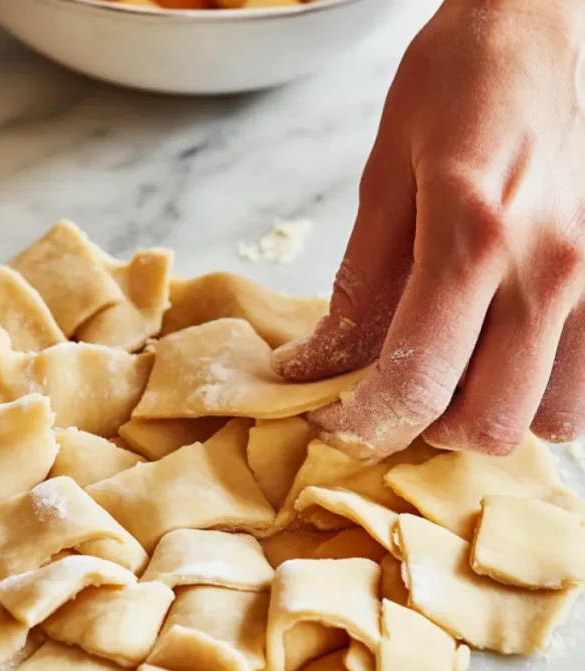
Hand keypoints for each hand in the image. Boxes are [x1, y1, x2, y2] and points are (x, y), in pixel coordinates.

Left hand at [273, 0, 584, 457]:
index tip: (334, 428)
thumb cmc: (461, 83)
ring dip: (494, 411)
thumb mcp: (384, 176)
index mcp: (472, 235)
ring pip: (554, 419)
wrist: (546, 23)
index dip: (366, 425)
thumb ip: (359, 284)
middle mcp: (550, 268)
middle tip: (394, 394)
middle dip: (430, 428)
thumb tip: (317, 364)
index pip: (419, 379)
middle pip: (492, 423)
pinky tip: (508, 352)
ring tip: (457, 370)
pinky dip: (545, 390)